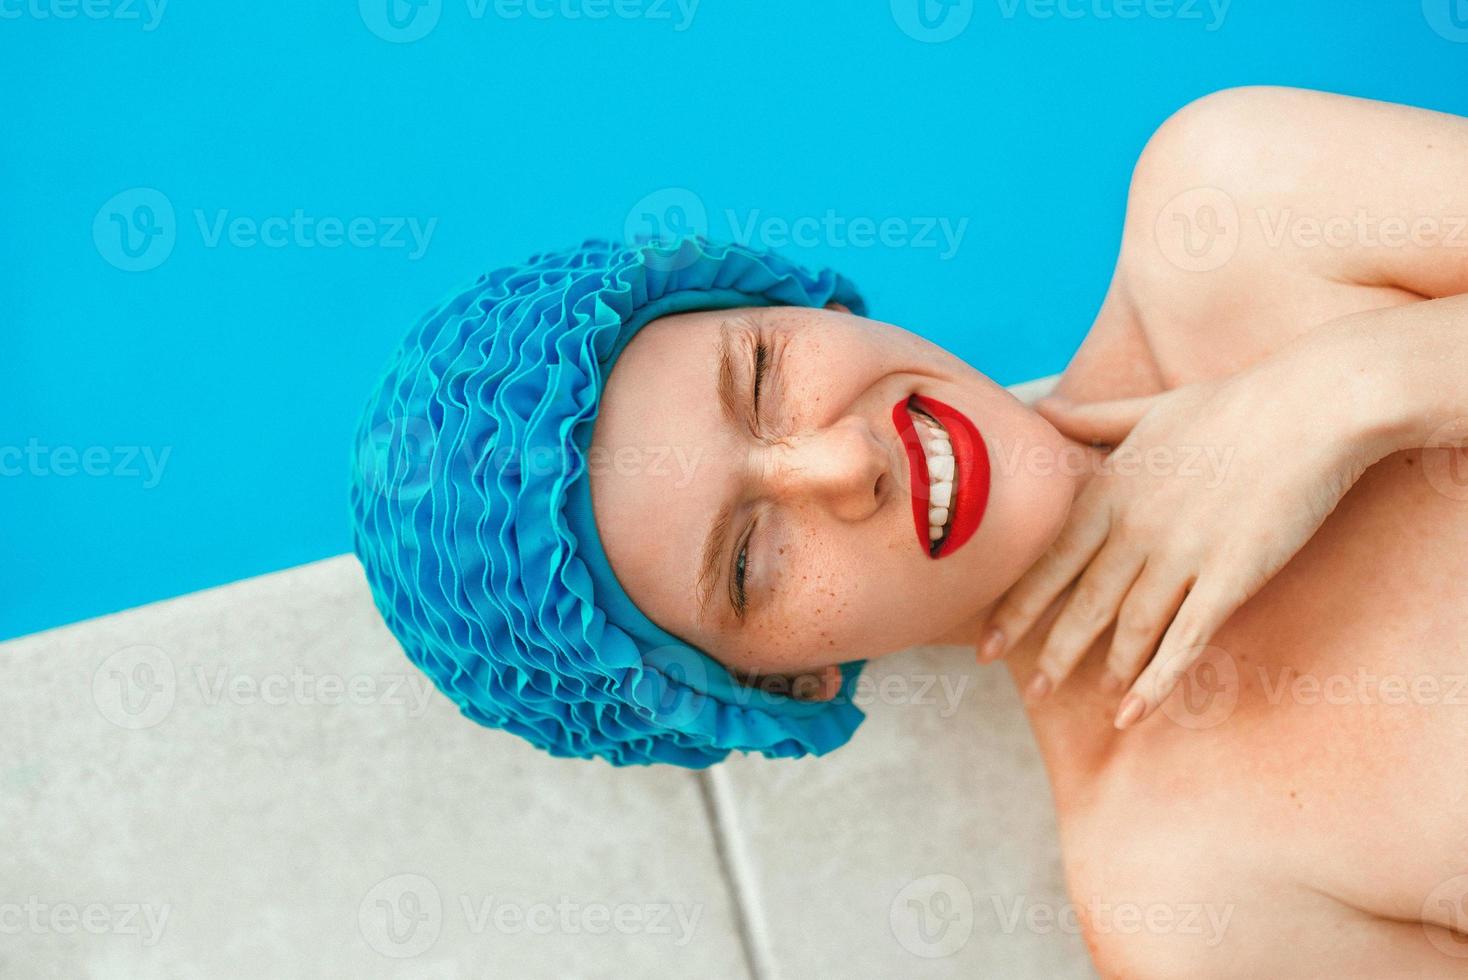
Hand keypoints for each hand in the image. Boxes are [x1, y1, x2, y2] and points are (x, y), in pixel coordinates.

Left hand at [981, 349, 1389, 728]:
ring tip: (1091, 697)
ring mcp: (1182, 554)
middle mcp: (1135, 527)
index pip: (1049, 562)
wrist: (1311, 406)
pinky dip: (1156, 680)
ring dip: (1108, 668)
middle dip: (1051, 652)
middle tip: (1030, 692)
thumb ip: (1090, 419)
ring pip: (1130, 628)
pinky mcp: (1230, 575)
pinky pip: (1184, 640)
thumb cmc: (1232, 405)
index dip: (1016, 608)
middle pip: (1082, 603)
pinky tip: (1133, 712)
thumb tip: (1039, 407)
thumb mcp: (1147, 409)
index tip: (985, 644)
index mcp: (1110, 490)